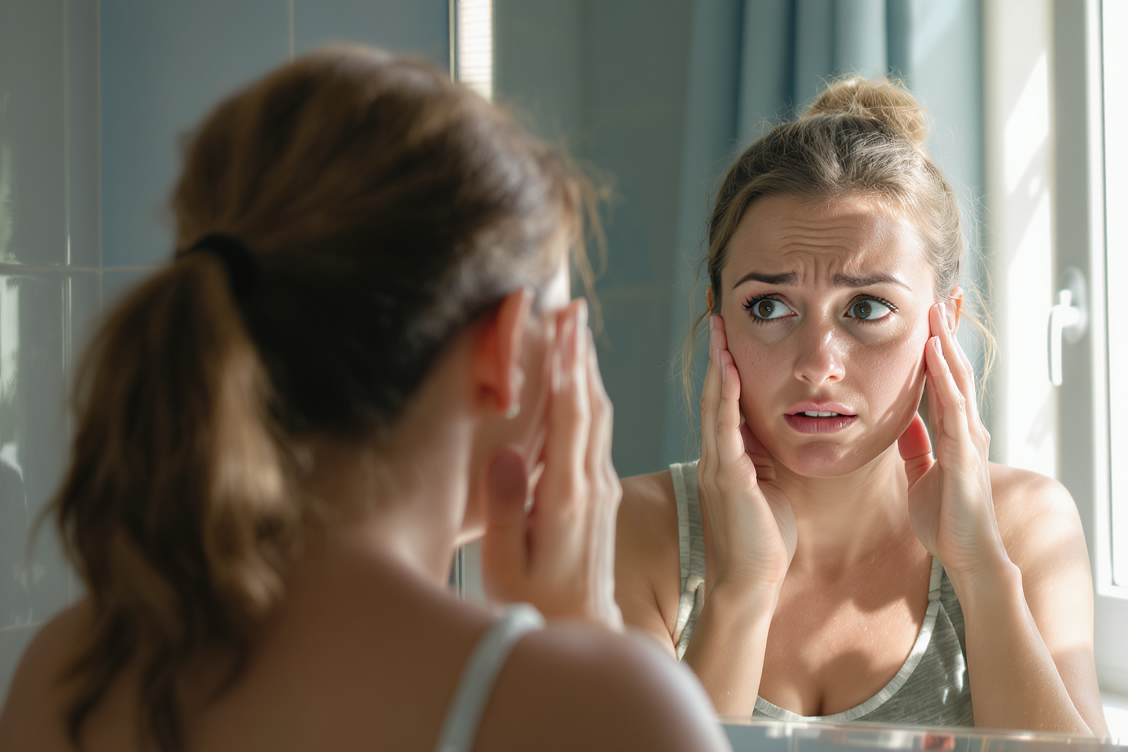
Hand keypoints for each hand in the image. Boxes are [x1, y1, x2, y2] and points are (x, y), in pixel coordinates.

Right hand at [480, 301, 622, 629]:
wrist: (584, 631)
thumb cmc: (536, 604)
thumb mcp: (509, 567)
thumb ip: (509, 511)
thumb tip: (507, 453)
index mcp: (569, 498)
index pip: (570, 420)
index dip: (566, 371)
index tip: (562, 330)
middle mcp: (593, 485)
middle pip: (592, 406)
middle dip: (581, 355)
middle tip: (572, 310)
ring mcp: (602, 488)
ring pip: (600, 416)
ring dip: (588, 370)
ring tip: (577, 330)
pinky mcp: (601, 493)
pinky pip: (598, 433)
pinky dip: (588, 396)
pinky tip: (579, 381)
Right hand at [696, 315, 796, 594]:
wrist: (751, 582)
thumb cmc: (764, 540)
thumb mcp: (768, 487)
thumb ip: (764, 459)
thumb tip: (774, 431)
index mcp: (727, 458)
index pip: (724, 403)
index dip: (725, 367)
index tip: (728, 335)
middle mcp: (715, 457)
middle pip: (714, 395)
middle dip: (716, 355)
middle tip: (717, 317)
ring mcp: (717, 466)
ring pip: (715, 406)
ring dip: (718, 366)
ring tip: (719, 332)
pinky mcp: (728, 479)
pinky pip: (725, 431)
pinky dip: (726, 399)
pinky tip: (729, 373)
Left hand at [899, 303, 1008, 582]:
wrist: (967, 556)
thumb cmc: (947, 520)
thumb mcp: (922, 475)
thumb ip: (917, 447)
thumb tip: (906, 421)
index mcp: (955, 433)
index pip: (945, 379)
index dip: (940, 346)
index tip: (932, 314)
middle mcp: (967, 429)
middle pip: (956, 370)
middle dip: (949, 333)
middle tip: (942, 294)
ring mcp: (968, 439)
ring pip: (957, 381)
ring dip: (947, 344)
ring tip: (938, 311)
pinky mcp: (963, 455)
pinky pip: (953, 408)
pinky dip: (944, 378)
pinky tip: (934, 353)